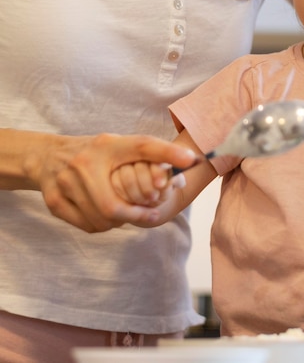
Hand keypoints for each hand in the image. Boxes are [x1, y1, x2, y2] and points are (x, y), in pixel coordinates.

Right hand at [29, 133, 196, 232]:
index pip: (142, 145)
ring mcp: (65, 184)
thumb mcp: (120, 145)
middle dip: (136, 214)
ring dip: (120, 221)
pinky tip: (107, 214)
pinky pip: (88, 225)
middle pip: (114, 206)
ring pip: (102, 220)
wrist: (47, 157)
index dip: (167, 152)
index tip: (191, 160)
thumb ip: (151, 153)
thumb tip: (191, 161)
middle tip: (151, 213)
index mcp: (107, 145)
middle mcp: (84, 163)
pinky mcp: (54, 202)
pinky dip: (103, 224)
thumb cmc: (95, 153)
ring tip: (127, 211)